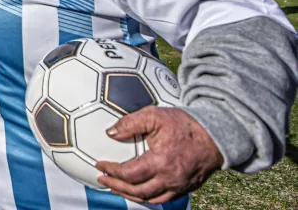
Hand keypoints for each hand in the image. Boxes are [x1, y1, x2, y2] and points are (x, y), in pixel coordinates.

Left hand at [96, 107, 222, 204]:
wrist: (216, 136)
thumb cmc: (186, 125)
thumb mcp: (156, 115)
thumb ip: (131, 123)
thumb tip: (110, 133)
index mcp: (161, 162)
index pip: (129, 174)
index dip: (111, 171)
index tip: (100, 165)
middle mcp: (170, 179)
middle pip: (137, 191)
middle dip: (116, 186)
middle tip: (103, 179)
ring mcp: (179, 186)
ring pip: (150, 199)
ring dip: (130, 195)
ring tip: (116, 187)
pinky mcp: (186, 188)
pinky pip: (163, 199)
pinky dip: (147, 198)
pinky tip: (138, 191)